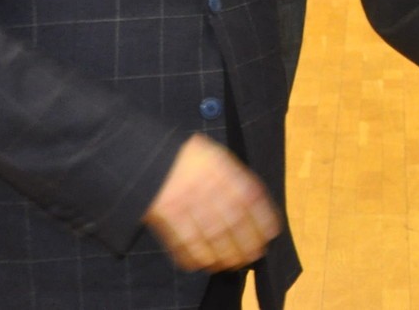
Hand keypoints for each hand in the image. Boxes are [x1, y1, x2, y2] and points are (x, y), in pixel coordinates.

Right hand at [143, 133, 281, 272]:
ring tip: (233, 264)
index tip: (271, 232)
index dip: (262, 217)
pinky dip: (196, 255)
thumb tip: (254, 204)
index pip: (249, 195)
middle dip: (245, 242)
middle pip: (232, 220)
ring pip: (211, 234)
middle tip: (254, 255)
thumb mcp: (215, 156)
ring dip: (224, 254)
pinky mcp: (166, 215)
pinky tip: (205, 262)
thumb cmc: (187, 157)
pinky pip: (184, 240)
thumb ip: (233, 176)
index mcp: (221, 167)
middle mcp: (206, 184)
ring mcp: (185, 200)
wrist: (147, 156)